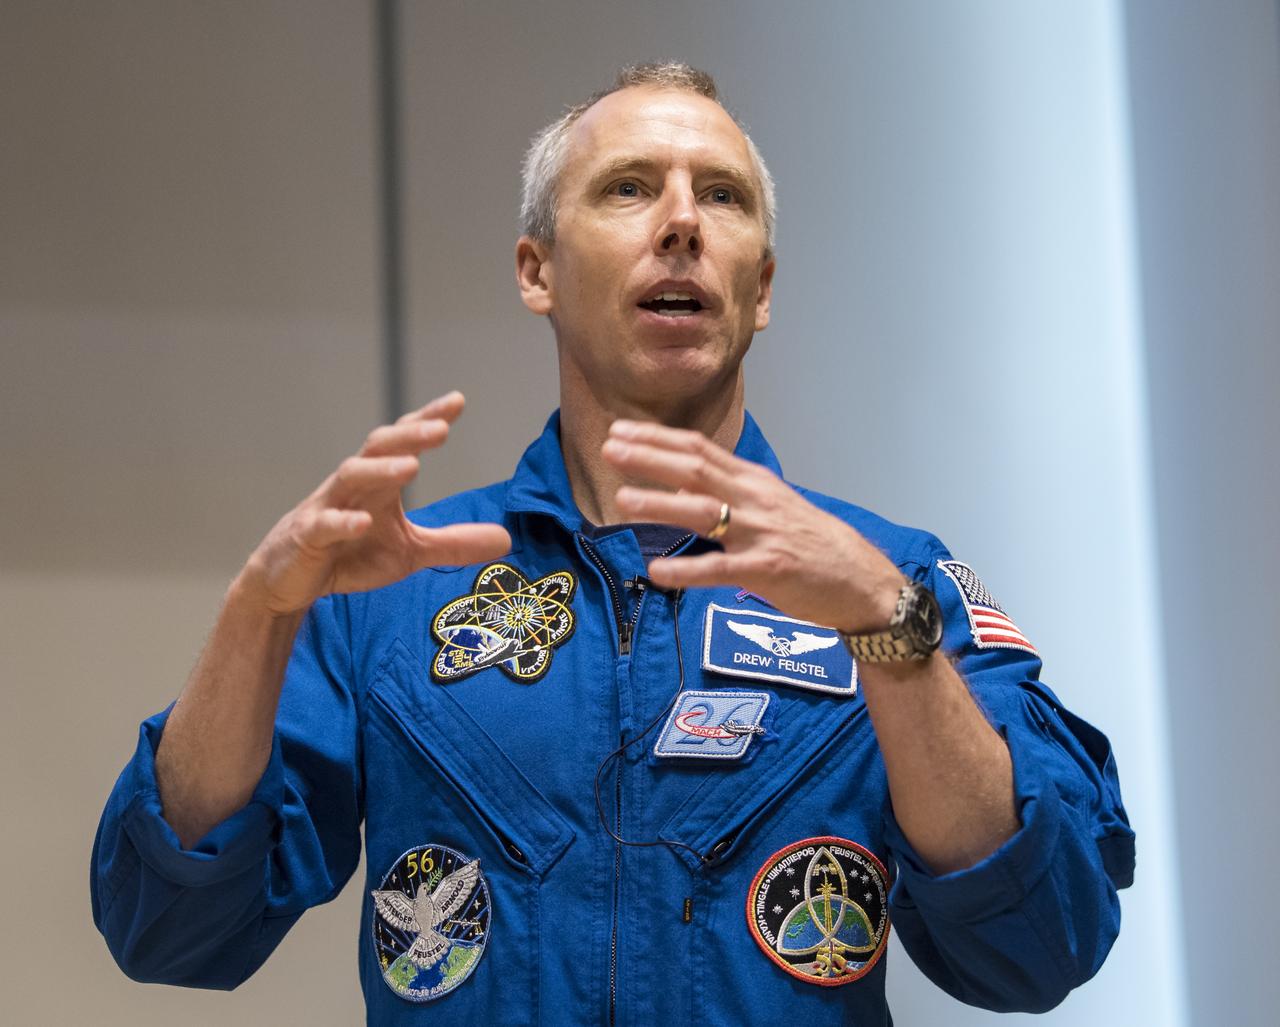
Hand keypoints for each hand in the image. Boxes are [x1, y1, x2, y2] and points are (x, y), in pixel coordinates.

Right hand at [238, 391, 510, 615]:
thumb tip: (508, 539)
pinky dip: (343, 521)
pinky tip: (363, 521)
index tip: (458, 401)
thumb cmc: (350, 556)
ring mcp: (327, 507)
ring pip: (350, 476)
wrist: (289, 583)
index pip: (404, 442)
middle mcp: (353, 486)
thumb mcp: (409, 553)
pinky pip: (323, 525)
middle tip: (441, 428)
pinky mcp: (307, 538)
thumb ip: (454, 543)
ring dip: (381, 469)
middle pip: (379, 448)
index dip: (427, 419)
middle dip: (409, 435)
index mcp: (378, 483)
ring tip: (412, 466)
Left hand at [602, 419, 901, 632]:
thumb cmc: (809, 542)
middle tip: (609, 449)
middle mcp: (755, 499)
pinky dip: (685, 569)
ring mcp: (761, 533)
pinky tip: (656, 570)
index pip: (699, 449)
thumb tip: (679, 487)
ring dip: (660, 504)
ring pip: (703, 513)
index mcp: (753, 481)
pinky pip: (719, 568)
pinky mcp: (767, 570)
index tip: (621, 430)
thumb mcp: (769, 506)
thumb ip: (726, 495)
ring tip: (621, 500)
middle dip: (650, 458)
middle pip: (696, 470)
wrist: (859, 577)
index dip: (658, 438)